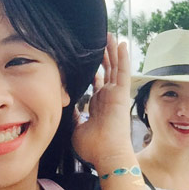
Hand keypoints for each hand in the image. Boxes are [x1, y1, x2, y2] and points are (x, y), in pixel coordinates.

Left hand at [72, 34, 133, 169]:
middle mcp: (108, 97)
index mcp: (98, 105)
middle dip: (103, 56)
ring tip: (110, 36)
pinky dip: (123, 57)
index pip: (96, 84)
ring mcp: (116, 94)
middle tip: (99, 41)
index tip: (88, 61)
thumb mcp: (76, 128)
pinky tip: (121, 43)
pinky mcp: (122, 93)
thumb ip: (73, 115)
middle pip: (107, 71)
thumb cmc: (92, 147)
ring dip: (112, 51)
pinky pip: (123, 71)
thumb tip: (66, 105)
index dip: (93, 71)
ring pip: (114, 67)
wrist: (106, 154)